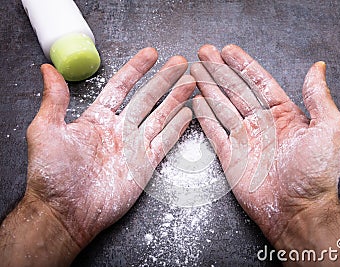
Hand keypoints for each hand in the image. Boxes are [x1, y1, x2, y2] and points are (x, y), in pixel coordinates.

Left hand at [0, 47, 194, 265]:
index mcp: (97, 119)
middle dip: (164, 79)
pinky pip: (166, 140)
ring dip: (176, 99)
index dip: (136, 69)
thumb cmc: (52, 175)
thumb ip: (54, 99)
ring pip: (160, 116)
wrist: (67, 212)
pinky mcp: (146, 164)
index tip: (151, 54)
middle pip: (147, 98)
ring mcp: (134, 147)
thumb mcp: (46, 131)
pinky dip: (178, 126)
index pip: (121, 86)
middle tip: (180, 63)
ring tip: (190, 82)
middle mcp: (119, 130)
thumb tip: (48, 68)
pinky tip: (188, 112)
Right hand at [192, 45, 339, 264]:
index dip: (242, 64)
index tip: (228, 50)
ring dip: (208, 87)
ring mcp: (244, 139)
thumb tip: (318, 67)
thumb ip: (318, 97)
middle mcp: (261, 123)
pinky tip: (196, 101)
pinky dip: (204, 115)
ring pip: (221, 105)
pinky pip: (214, 131)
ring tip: (195, 70)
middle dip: (219, 70)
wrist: (297, 209)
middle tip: (203, 53)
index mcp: (284, 114)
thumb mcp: (329, 129)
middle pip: (234, 90)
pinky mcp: (230, 156)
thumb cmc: (315, 173)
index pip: (258, 82)